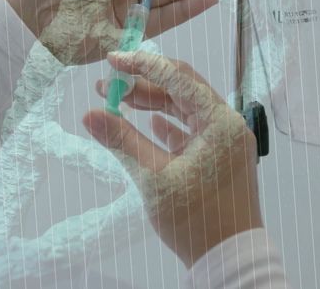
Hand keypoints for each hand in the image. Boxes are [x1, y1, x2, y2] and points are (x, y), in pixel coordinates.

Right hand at [83, 51, 261, 267]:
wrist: (230, 259)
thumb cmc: (196, 218)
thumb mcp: (153, 177)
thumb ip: (122, 140)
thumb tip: (89, 114)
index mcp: (220, 122)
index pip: (178, 77)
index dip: (142, 65)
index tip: (111, 60)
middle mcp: (228, 125)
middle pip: (183, 89)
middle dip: (144, 84)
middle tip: (108, 84)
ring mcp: (227, 142)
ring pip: (186, 110)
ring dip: (153, 104)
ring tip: (118, 102)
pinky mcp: (221, 159)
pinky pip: (193, 131)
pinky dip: (169, 125)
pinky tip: (149, 122)